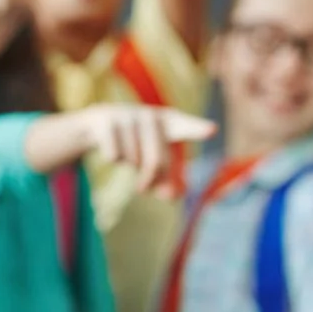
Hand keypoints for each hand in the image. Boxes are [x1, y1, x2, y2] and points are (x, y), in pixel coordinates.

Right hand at [80, 105, 215, 195]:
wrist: (99, 121)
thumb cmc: (136, 143)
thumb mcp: (151, 158)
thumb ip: (166, 179)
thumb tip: (173, 196)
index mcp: (168, 123)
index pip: (184, 126)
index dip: (197, 129)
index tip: (212, 130)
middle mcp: (149, 115)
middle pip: (156, 161)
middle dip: (150, 179)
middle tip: (142, 191)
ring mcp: (128, 116)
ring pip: (133, 160)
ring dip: (129, 168)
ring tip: (126, 157)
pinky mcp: (108, 121)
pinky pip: (115, 156)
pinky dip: (112, 157)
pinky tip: (110, 147)